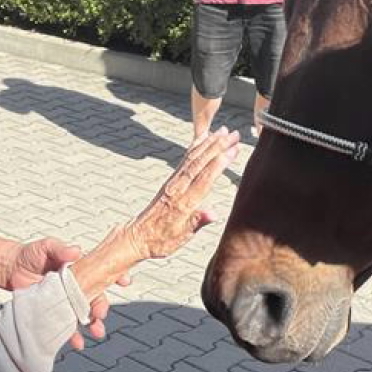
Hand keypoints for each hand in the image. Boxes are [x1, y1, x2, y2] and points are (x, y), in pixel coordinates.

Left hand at [6, 237, 124, 350]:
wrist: (11, 270)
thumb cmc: (31, 255)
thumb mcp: (45, 247)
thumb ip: (59, 248)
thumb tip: (76, 250)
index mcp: (79, 270)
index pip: (100, 273)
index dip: (115, 276)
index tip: (125, 281)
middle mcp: (76, 287)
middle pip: (95, 298)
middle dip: (102, 308)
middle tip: (101, 315)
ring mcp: (66, 302)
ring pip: (85, 315)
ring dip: (94, 325)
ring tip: (97, 332)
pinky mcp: (55, 314)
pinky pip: (67, 327)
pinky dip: (74, 336)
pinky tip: (78, 342)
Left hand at [126, 129, 240, 260]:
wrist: (137, 237)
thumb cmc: (160, 241)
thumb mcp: (179, 238)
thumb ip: (196, 223)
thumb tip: (213, 214)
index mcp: (184, 203)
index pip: (205, 179)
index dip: (220, 164)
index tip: (233, 150)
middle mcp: (178, 189)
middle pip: (200, 163)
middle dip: (218, 147)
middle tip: (234, 134)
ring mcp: (173, 183)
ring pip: (193, 158)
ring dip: (209, 143)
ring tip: (223, 130)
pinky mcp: (170, 181)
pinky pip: (185, 160)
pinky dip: (195, 147)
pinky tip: (203, 139)